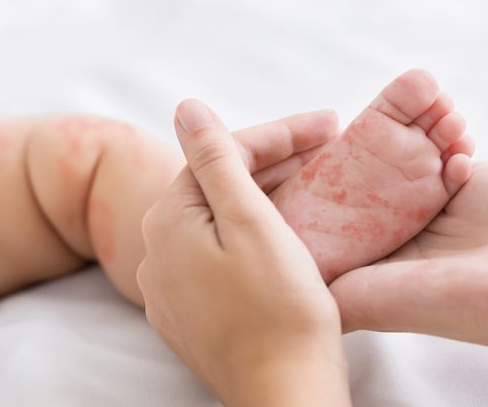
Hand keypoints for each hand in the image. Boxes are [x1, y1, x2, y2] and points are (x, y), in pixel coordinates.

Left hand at [137, 99, 349, 406]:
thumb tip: (187, 108)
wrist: (286, 392)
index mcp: (169, 223)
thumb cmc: (279, 309)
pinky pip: (223, 257)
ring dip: (266, 197)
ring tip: (315, 182)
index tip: (328, 125)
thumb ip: (217, 160)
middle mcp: (159, 254)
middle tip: (327, 147)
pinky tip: (289, 232)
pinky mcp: (196, 314)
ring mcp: (175, 289)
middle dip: (274, 163)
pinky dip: (255, 236)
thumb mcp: (251, 221)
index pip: (221, 156)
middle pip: (220, 188)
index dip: (279, 135)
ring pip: (223, 222)